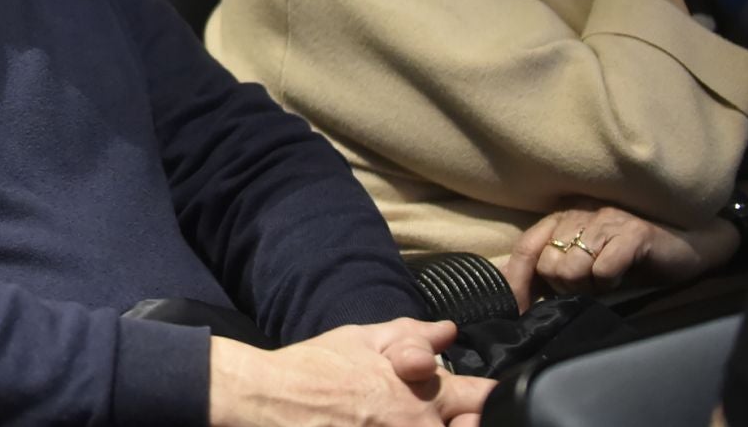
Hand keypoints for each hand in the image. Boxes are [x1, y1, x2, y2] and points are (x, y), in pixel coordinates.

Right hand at [209, 320, 491, 426]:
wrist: (268, 401)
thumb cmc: (313, 369)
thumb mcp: (362, 340)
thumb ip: (410, 336)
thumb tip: (449, 331)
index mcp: (422, 395)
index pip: (479, 398)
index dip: (477, 397)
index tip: (468, 398)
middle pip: (468, 426)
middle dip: (459, 420)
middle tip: (434, 411)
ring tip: (388, 418)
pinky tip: (372, 424)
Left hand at [501, 205, 737, 310]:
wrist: (685, 250)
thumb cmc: (630, 260)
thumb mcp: (585, 264)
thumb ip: (553, 270)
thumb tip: (517, 294)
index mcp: (563, 219)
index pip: (525, 246)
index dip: (518, 279)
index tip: (519, 308)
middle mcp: (580, 214)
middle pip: (548, 263)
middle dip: (565, 286)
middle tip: (588, 287)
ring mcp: (606, 221)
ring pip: (572, 267)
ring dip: (589, 286)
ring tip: (605, 282)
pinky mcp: (632, 232)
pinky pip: (603, 268)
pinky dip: (610, 282)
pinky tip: (621, 277)